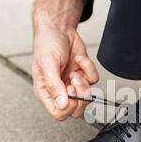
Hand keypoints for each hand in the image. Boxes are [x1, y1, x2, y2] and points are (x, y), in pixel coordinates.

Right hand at [32, 0, 98, 120]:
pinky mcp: (84, 75)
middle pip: (76, 110)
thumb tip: (62, 104)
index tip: (69, 91)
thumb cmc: (47, 45)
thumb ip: (54, 86)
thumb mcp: (47, 65)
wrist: (59, 28)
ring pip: (87, 98)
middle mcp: (60, 91)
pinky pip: (94, 80)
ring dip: (84, 83)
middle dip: (80, 97)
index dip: (68, 107)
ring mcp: (73, 84)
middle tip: (74, 81)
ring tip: (74, 71)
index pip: (59, 113)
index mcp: (46, 92)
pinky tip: (79, 60)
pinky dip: (89, 69)